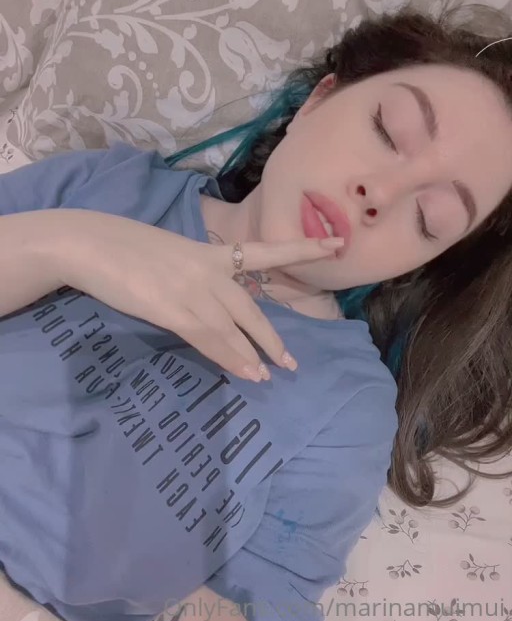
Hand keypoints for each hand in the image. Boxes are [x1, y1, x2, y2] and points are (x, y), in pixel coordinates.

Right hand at [53, 209, 342, 381]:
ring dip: (254, 355)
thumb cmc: (125, 245)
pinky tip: (245, 373)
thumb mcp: (170, 251)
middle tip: (290, 361)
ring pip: (235, 329)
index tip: (336, 246)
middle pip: (252, 308)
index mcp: (209, 251)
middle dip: (272, 338)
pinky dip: (230, 358)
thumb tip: (212, 297)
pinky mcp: (174, 310)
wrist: (90, 244)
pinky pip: (210, 340)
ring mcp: (193, 291)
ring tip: (268, 376)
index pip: (264, 251)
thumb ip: (195, 270)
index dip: (302, 249)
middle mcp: (210, 270)